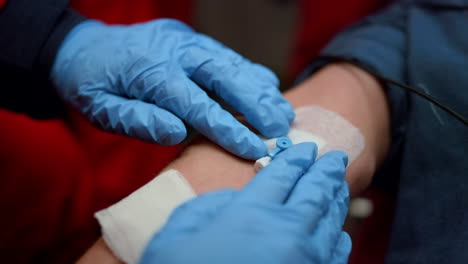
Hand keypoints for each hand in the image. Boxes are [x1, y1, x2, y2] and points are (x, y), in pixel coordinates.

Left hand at [51, 19, 293, 158]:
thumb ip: (136, 119)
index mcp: (150, 70)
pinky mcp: (193, 41)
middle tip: (281, 127)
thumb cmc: (92, 84)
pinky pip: (227, 56)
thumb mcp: (99, 108)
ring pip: (232, 63)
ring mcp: (186, 42)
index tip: (254, 148)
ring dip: (260, 88)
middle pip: (224, 74)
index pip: (196, 103)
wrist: (85, 46)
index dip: (227, 127)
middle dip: (256, 102)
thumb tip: (177, 132)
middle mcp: (174, 51)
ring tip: (283, 112)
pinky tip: (268, 89)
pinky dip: (250, 74)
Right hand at [140, 143, 350, 263]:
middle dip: (327, 171)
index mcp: (252, 215)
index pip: (281, 176)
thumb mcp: (177, 236)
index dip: (295, 159)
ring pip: (330, 220)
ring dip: (337, 199)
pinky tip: (339, 231)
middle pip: (314, 192)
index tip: (305, 149)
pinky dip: (339, 236)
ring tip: (340, 185)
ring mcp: (306, 260)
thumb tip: (234, 199)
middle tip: (336, 157)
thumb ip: (207, 207)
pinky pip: (336, 255)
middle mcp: (287, 233)